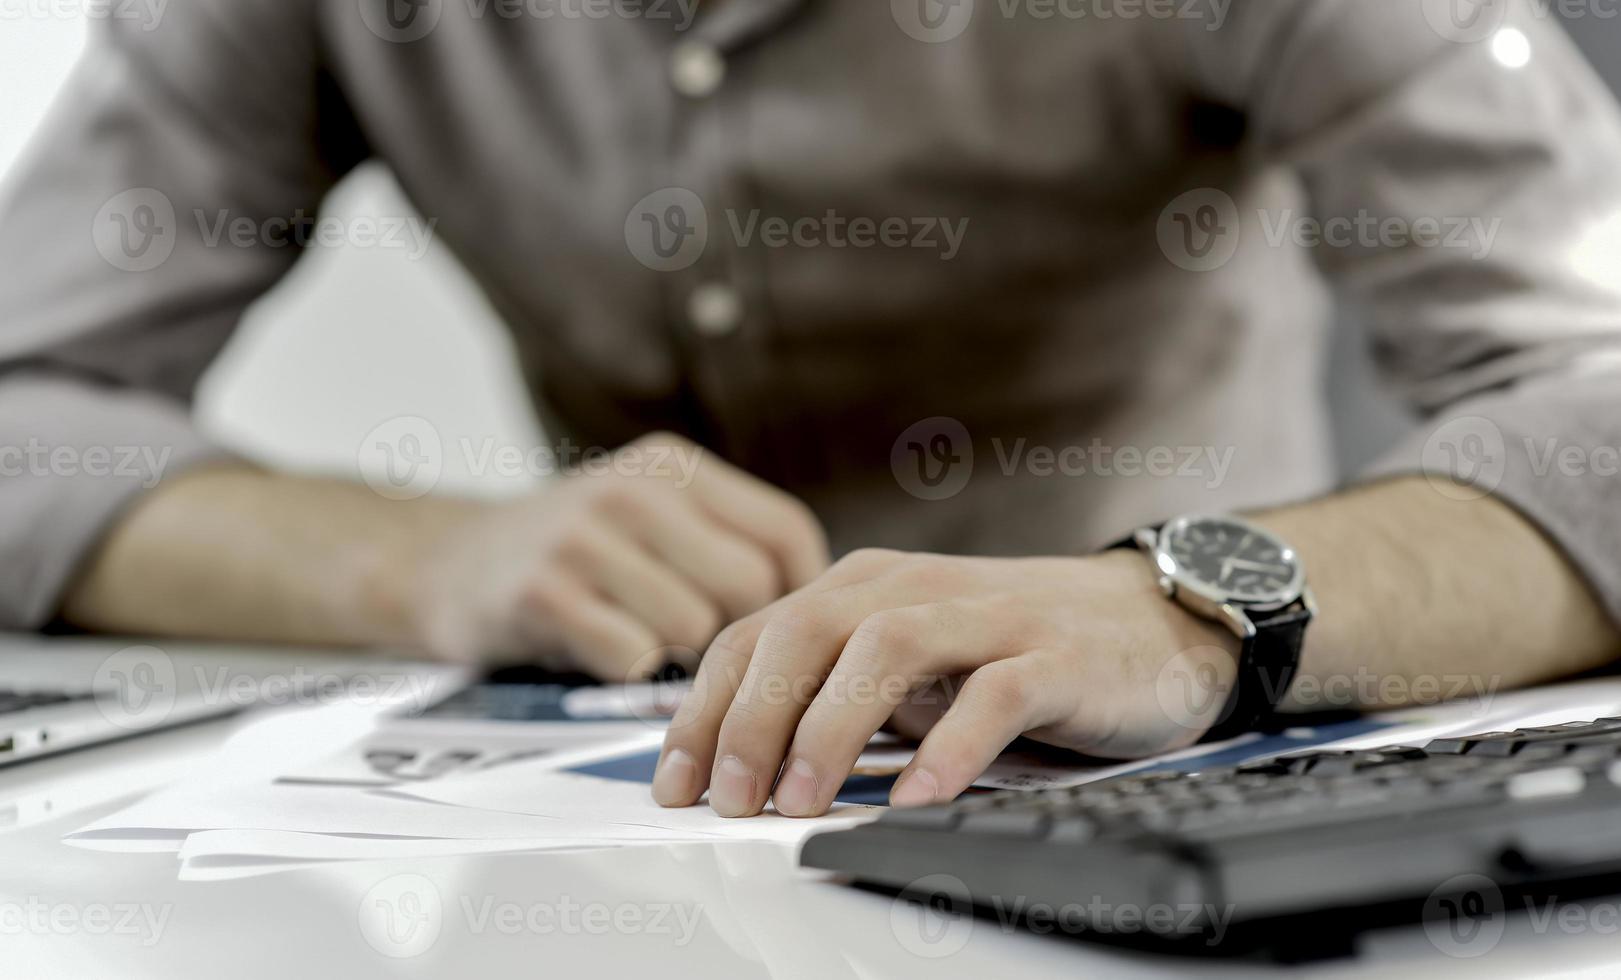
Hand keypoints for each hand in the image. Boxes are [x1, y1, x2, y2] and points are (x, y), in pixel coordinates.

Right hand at [385, 433, 828, 678]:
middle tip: (707, 655)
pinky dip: (628, 672)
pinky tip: (605, 655)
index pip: (785, 532)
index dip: (801, 595)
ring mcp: (585, 537)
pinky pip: (632, 655)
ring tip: (645, 646)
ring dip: (679, 660)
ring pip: (696, 628)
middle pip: (750, 585)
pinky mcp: (543, 591)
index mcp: (674, 468)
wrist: (445, 563)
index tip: (785, 634)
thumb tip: (821, 608)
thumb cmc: (572, 554)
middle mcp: (633, 490)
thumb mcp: (650, 516)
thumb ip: (724, 540)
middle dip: (740, 636)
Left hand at [651, 548, 1240, 815]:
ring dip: (832, 725)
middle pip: (807, 633)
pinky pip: (996, 693)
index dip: (705, 708)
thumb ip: (834, 694)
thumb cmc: (1013, 649)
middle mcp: (914, 588)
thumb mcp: (906, 667)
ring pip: (887, 648)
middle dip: (752, 717)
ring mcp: (987, 615)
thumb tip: (739, 764)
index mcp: (863, 589)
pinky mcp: (1056, 654)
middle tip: (728, 798)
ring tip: (801, 800)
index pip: (757, 635)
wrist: (1151, 619)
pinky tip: (919, 796)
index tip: (675, 781)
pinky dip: (952, 744)